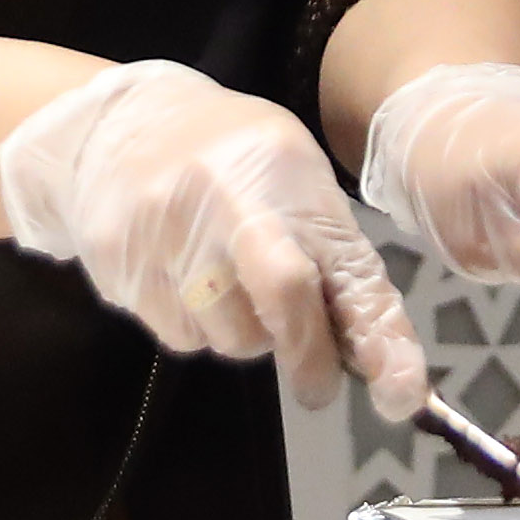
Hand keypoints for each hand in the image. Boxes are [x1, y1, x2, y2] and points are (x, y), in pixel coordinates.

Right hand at [1, 60, 430, 413]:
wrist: (116, 124)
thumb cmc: (228, 156)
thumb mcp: (295, 178)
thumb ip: (337, 259)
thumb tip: (384, 357)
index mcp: (281, 173)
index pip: (340, 268)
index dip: (377, 338)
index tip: (402, 394)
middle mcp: (221, 202)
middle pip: (278, 307)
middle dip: (307, 358)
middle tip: (314, 377)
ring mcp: (162, 238)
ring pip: (226, 339)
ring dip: (243, 333)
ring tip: (228, 281)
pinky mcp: (120, 272)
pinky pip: (178, 336)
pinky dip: (195, 324)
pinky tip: (184, 276)